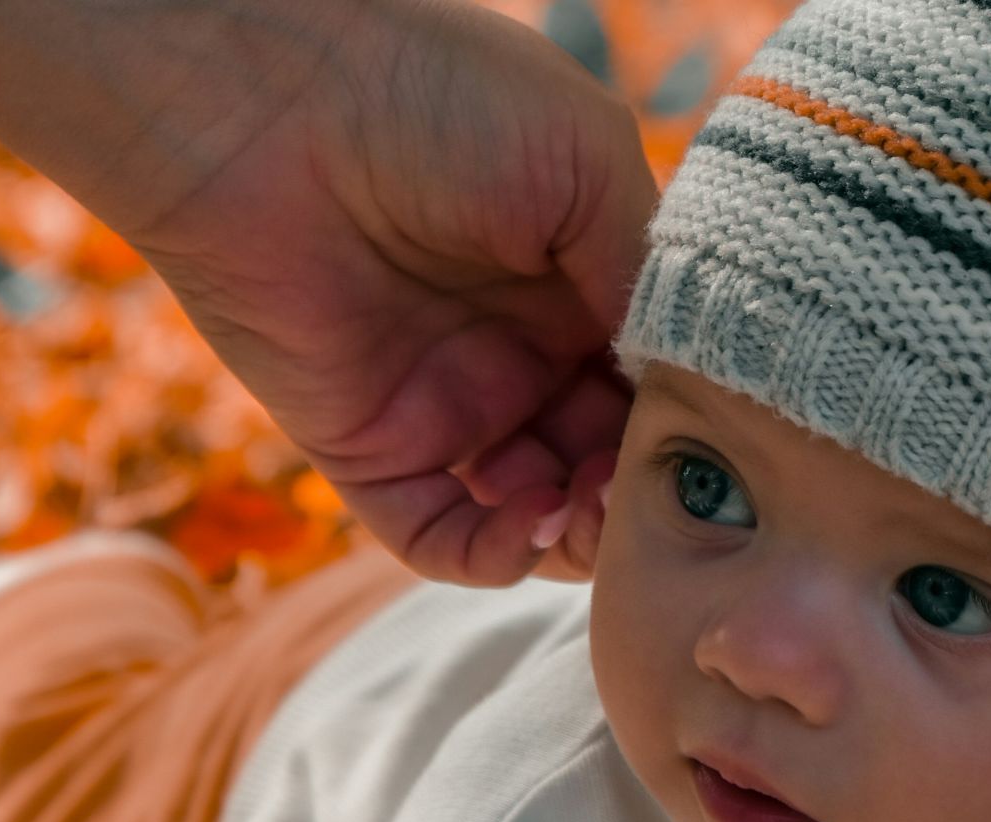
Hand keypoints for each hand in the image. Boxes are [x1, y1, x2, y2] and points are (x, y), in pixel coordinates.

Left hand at [0, 0, 657, 584]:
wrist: (270, 96)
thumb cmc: (437, 98)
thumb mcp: (586, 163)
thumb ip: (651, 275)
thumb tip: (686, 377)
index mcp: (581, 286)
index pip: (659, 388)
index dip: (692, 423)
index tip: (719, 436)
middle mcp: (524, 355)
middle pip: (610, 463)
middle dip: (640, 489)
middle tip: (654, 485)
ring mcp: (450, 407)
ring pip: (540, 514)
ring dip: (582, 530)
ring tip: (590, 500)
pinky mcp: (370, 450)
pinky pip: (440, 538)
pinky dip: (494, 555)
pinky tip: (531, 520)